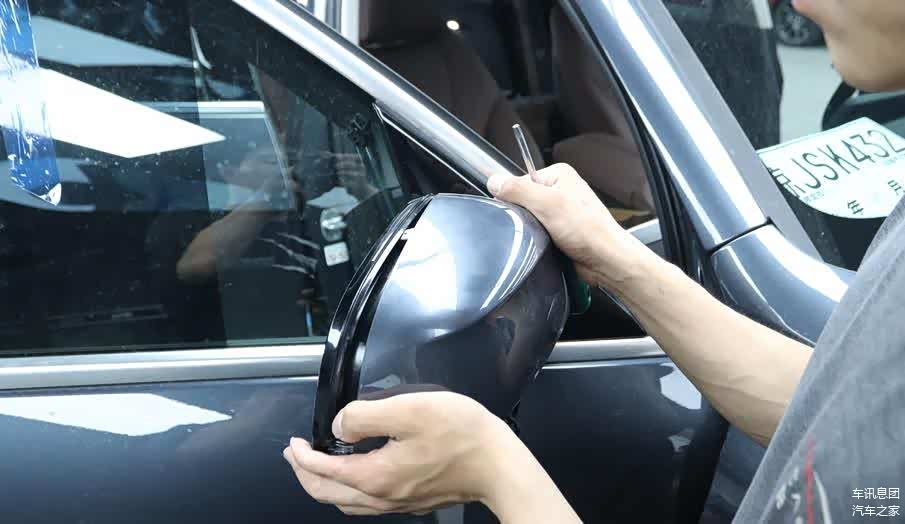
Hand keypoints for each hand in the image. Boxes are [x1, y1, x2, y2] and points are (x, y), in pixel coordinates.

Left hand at [282, 392, 523, 515]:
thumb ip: (365, 415)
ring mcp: (399, 503)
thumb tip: (340, 426)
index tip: (293, 443)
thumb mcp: (408, 409)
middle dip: (306, 476)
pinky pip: (368, 504)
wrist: (500, 466)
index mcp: (375, 475)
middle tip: (296, 456)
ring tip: (318, 467)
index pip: (323, 471)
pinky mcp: (414, 501)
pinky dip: (349, 491)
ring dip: (326, 485)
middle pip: (329, 495)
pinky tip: (356, 475)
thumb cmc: (461, 434)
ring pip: (347, 503)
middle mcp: (382, 496)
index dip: (302, 457)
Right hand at [487, 164, 652, 290]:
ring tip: (545, 236)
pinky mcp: (561, 231)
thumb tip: (494, 180)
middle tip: (536, 225)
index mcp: (559, 175)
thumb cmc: (588, 231)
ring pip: (530, 219)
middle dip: (525, 216)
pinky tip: (547, 244)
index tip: (518, 209)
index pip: (520, 180)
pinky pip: (538, 233)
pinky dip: (538, 240)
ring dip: (532, 230)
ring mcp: (562, 212)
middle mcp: (561, 191)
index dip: (514, 196)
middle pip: (524, 200)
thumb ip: (519, 190)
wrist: (606, 260)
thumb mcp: (548, 203)